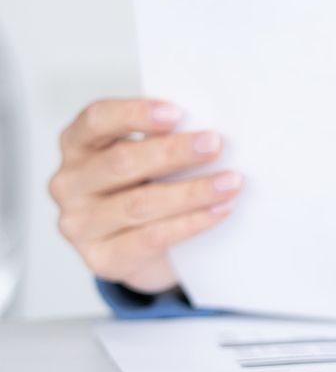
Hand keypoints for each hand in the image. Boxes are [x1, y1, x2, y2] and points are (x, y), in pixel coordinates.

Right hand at [50, 99, 241, 293]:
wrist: (137, 248)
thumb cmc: (143, 186)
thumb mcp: (144, 158)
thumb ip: (162, 139)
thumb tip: (207, 132)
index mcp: (78, 144)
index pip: (96, 120)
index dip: (134, 114)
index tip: (176, 113)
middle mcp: (70, 183)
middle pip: (121, 162)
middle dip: (173, 152)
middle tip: (214, 145)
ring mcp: (80, 224)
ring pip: (139, 204)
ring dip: (192, 191)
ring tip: (230, 182)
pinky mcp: (102, 258)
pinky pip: (151, 238)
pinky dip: (191, 223)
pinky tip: (219, 210)